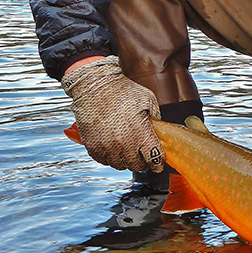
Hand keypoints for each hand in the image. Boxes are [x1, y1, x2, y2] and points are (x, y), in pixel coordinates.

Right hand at [61, 56, 164, 171]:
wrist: (95, 86)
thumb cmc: (121, 90)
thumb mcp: (148, 100)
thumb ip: (155, 118)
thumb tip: (158, 131)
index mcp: (140, 132)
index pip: (154, 158)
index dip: (158, 163)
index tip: (158, 165)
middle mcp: (123, 143)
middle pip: (137, 166)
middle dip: (142, 163)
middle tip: (142, 156)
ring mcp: (106, 146)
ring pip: (120, 166)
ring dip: (125, 161)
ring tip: (127, 152)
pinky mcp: (92, 146)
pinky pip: (103, 161)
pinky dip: (109, 158)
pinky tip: (113, 150)